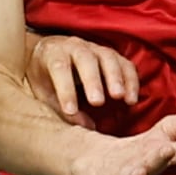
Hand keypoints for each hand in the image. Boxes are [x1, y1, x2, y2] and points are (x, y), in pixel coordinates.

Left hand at [25, 36, 142, 118]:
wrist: (49, 53)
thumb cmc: (45, 77)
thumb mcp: (44, 93)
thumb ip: (61, 110)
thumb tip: (84, 127)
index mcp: (54, 54)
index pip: (59, 68)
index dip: (65, 89)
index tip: (70, 111)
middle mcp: (76, 47)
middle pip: (86, 59)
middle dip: (93, 81)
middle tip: (98, 102)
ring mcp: (96, 49)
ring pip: (109, 58)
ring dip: (117, 78)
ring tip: (122, 98)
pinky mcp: (112, 56)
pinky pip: (125, 64)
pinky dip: (131, 80)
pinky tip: (132, 99)